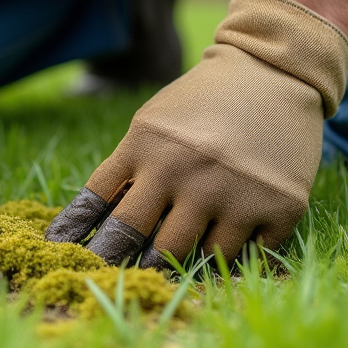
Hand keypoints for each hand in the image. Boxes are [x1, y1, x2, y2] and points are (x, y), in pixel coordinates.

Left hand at [46, 0, 347, 266]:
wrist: (274, 71)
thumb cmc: (203, 101)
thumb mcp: (153, 122)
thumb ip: (129, 168)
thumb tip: (94, 227)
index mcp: (149, 145)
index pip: (100, 203)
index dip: (79, 234)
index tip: (66, 254)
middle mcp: (189, 171)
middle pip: (143, 241)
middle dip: (124, 262)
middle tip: (116, 276)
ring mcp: (236, 192)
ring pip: (198, 256)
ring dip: (185, 261)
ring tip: (175, 263)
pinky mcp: (280, 207)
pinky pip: (249, 256)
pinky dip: (237, 255)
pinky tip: (231, 248)